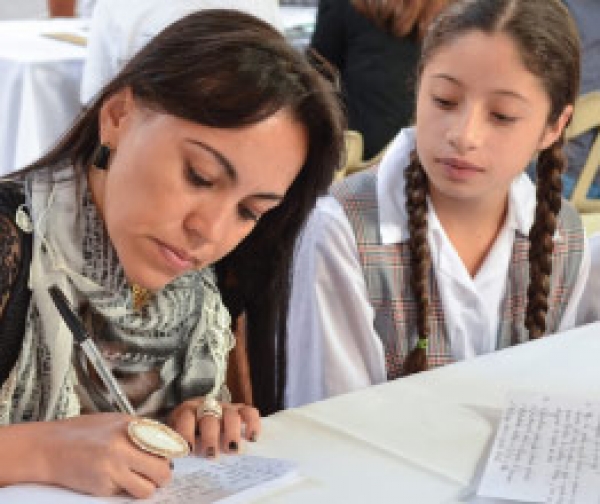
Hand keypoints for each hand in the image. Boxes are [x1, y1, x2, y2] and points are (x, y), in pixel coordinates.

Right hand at [40, 413, 171, 497]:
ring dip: (146, 487)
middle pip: (162, 471)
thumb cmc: (83, 432)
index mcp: (130, 428)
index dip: (172, 453)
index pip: (167, 444)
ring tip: (137, 478)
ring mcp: (112, 471)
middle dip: (163, 475)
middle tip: (158, 473)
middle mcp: (123, 449)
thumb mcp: (115, 420)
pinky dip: (124, 490)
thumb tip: (166, 442)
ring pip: (147, 490)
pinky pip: (125, 494)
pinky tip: (113, 479)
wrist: (49, 448)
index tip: (172, 456)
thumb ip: (140, 429)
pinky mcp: (101, 489)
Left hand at [168, 397, 259, 457]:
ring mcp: (225, 407)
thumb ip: (174, 448)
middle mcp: (207, 406)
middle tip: (211, 455)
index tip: (188, 451)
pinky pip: (249, 412)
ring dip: (232, 432)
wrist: (198, 416)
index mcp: (187, 412)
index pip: (186, 418)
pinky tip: (252, 439)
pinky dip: (252, 424)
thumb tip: (169, 468)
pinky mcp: (239, 410)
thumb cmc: (186, 432)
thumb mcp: (176, 436)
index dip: (187, 432)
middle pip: (210, 417)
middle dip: (211, 436)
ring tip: (232, 451)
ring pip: (231, 414)